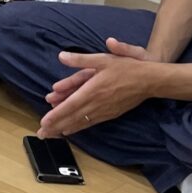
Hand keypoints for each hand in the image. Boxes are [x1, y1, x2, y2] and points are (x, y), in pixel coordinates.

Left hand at [39, 40, 155, 137]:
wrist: (150, 80)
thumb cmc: (127, 67)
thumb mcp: (103, 59)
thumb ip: (81, 59)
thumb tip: (61, 56)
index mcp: (93, 90)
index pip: (70, 105)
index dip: (56, 115)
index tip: (44, 122)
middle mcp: (97, 103)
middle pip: (72, 117)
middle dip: (55, 126)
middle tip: (41, 134)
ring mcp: (104, 110)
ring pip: (80, 122)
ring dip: (64, 129)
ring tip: (50, 136)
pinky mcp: (110, 114)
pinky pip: (91, 123)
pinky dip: (78, 127)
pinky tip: (69, 131)